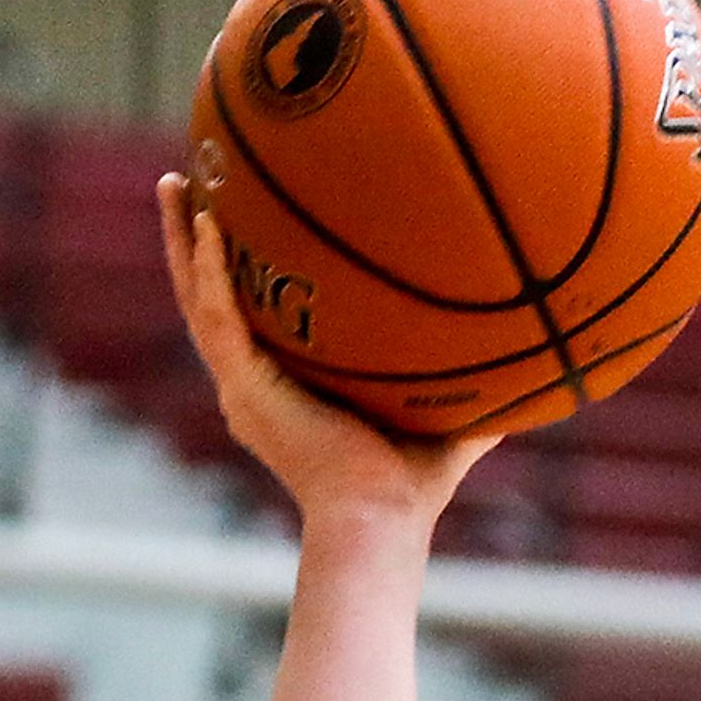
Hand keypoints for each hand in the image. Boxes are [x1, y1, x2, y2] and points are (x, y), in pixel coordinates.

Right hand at [157, 173, 493, 525]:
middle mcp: (251, 387)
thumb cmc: (411, 487)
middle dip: (190, 240)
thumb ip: (474, 393)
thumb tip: (527, 368)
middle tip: (182, 181)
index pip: (249, 319)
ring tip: (173, 182)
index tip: (237, 219)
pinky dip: (209, 270)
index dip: (237, 271)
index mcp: (281, 392)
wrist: (382, 519)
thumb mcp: (445, 422)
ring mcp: (243, 388)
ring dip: (181, 239)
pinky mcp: (245, 389)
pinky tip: (206, 223)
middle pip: (206, 297)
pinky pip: (217, 317)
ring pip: (196, 298)